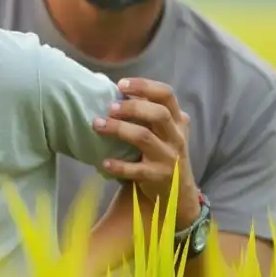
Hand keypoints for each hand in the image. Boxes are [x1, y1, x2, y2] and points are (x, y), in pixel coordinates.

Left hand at [93, 78, 199, 228]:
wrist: (177, 191)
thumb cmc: (164, 152)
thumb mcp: (166, 131)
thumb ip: (150, 112)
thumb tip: (116, 92)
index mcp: (177, 120)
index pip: (167, 95)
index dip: (145, 86)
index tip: (121, 84)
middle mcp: (176, 137)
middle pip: (158, 114)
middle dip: (132, 107)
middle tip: (109, 106)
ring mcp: (168, 157)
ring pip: (144, 138)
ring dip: (119, 129)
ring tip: (98, 124)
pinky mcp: (158, 177)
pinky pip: (136, 170)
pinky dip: (119, 165)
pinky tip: (104, 161)